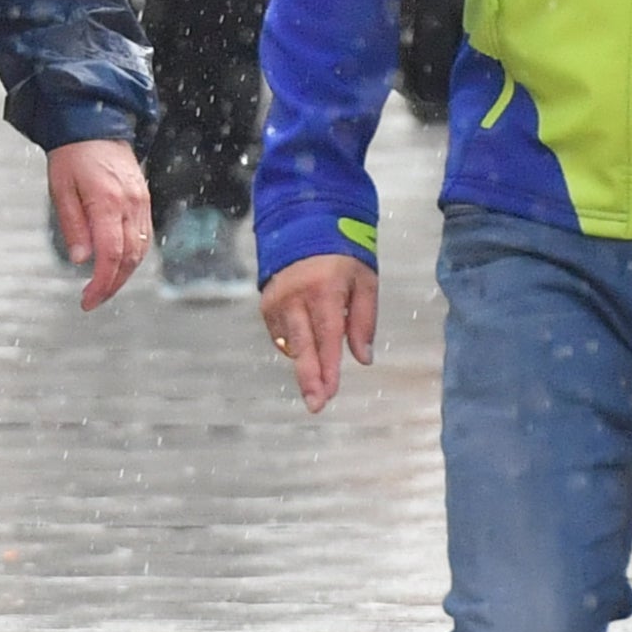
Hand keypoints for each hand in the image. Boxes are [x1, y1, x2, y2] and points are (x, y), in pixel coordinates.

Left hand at [50, 139, 151, 308]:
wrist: (94, 123)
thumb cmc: (71, 155)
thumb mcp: (60, 189)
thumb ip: (73, 226)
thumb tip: (82, 261)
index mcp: (108, 202)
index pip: (111, 255)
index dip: (101, 284)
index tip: (87, 301)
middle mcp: (131, 204)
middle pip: (130, 259)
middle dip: (112, 285)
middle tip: (92, 300)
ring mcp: (141, 202)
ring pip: (140, 251)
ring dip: (123, 275)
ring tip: (102, 287)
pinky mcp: (143, 200)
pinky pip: (143, 237)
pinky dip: (132, 257)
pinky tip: (116, 266)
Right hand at [261, 256, 379, 411]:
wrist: (304, 225)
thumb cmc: (342, 255)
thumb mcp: (365, 281)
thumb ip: (364, 321)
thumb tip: (363, 358)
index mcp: (324, 289)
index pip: (327, 336)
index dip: (328, 367)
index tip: (330, 393)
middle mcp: (296, 296)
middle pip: (302, 346)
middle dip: (309, 378)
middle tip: (315, 405)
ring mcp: (277, 300)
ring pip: (290, 344)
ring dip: (304, 366)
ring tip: (317, 386)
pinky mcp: (267, 304)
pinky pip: (281, 335)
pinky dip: (295, 346)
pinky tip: (308, 348)